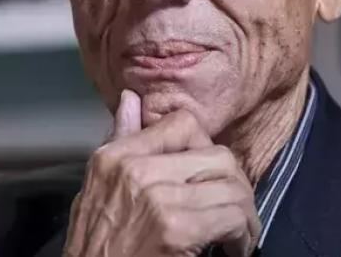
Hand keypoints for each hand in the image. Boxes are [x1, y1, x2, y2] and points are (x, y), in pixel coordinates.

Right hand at [64, 90, 259, 256]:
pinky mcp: (177, 230)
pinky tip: (234, 249)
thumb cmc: (96, 244)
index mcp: (117, 156)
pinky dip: (243, 236)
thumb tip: (131, 98)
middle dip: (235, 184)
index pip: (182, 123)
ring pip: (232, 187)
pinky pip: (233, 217)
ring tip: (239, 233)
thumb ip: (120, 140)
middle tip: (235, 209)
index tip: (210, 176)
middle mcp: (136, 170)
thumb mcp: (98, 187)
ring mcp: (158, 198)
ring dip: (244, 214)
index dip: (207, 148)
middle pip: (217, 155)